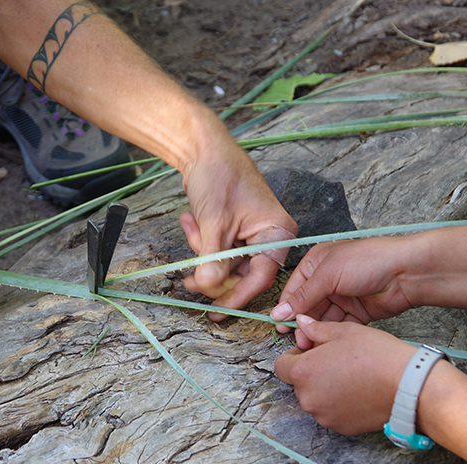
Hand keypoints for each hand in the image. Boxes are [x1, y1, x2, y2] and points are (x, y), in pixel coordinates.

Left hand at [179, 144, 296, 318]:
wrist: (203, 150)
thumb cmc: (219, 176)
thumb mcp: (215, 223)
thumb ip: (213, 259)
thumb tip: (209, 287)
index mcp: (277, 233)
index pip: (260, 277)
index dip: (236, 296)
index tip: (216, 310)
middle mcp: (269, 237)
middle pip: (240, 275)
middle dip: (211, 271)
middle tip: (188, 277)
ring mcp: (251, 235)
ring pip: (224, 264)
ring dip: (202, 251)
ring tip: (192, 224)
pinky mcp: (234, 232)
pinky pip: (216, 251)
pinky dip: (201, 241)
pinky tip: (191, 219)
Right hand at [270, 237, 416, 332]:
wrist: (407, 272)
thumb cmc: (370, 260)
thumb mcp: (328, 275)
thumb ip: (303, 297)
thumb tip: (280, 312)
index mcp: (316, 263)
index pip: (294, 289)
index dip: (287, 309)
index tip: (280, 326)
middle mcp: (328, 279)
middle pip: (307, 307)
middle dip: (302, 323)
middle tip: (297, 340)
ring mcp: (343, 295)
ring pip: (323, 318)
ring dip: (316, 331)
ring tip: (311, 344)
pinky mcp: (357, 311)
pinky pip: (339, 325)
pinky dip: (332, 334)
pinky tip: (327, 342)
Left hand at [274, 315, 415, 434]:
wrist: (409, 387)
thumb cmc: (378, 356)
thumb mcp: (345, 331)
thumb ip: (317, 329)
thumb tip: (301, 323)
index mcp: (303, 372)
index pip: (281, 366)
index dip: (294, 356)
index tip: (309, 350)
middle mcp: (308, 398)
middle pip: (299, 383)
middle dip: (311, 371)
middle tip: (335, 359)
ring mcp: (324, 416)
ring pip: (315, 398)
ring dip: (324, 387)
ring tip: (350, 374)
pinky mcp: (341, 427)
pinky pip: (331, 412)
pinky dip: (338, 402)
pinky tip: (358, 390)